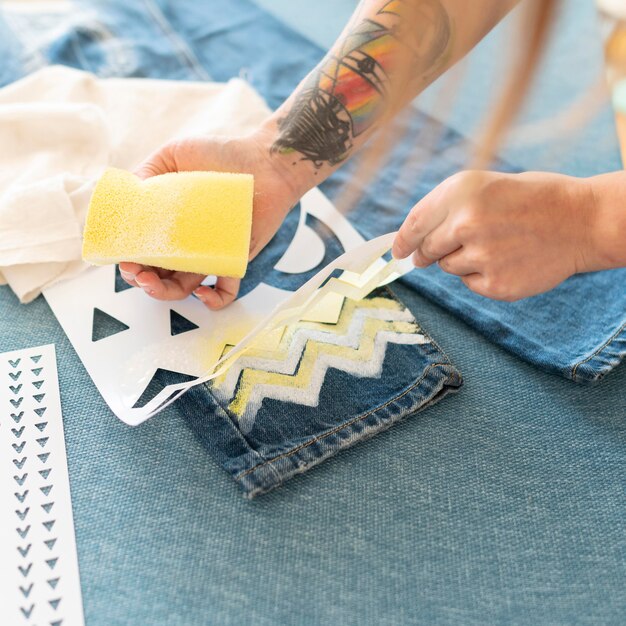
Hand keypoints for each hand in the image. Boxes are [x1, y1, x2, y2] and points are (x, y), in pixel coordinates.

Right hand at [119, 132, 300, 308]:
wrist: (265, 160)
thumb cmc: (222, 156)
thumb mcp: (173, 155)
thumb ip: (146, 174)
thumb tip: (125, 199)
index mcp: (168, 224)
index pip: (142, 249)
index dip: (128, 258)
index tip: (122, 256)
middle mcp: (186, 244)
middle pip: (157, 274)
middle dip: (140, 280)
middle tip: (135, 272)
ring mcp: (210, 255)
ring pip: (183, 288)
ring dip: (163, 292)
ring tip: (151, 283)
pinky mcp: (235, 260)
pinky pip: (226, 291)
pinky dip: (213, 300)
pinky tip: (201, 290)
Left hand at [392, 170, 594, 300]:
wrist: (582, 221)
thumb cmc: (532, 199)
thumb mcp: (486, 186)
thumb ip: (447, 209)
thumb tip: (411, 242)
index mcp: (461, 190)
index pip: (414, 224)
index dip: (402, 241)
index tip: (397, 251)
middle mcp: (465, 222)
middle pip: (426, 250)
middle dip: (430, 252)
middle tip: (456, 245)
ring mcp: (480, 255)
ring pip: (448, 267)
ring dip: (462, 260)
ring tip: (496, 244)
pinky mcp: (494, 283)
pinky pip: (469, 283)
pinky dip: (482, 276)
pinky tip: (508, 260)